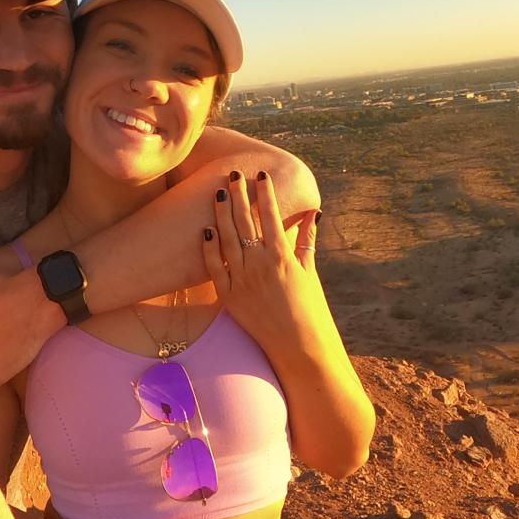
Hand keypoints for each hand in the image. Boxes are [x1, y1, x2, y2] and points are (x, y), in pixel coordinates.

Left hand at [201, 171, 325, 349]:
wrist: (297, 344)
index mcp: (282, 255)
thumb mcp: (310, 271)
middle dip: (238, 195)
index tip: (260, 174)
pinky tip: (206, 229)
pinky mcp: (229, 295)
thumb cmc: (309, 308)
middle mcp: (260, 263)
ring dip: (221, 213)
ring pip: (226, 238)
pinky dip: (209, 248)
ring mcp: (242, 279)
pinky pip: (215, 267)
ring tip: (218, 193)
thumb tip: (313, 213)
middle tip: (234, 174)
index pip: (270, 214)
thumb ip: (307, 240)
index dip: (264, 192)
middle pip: (244, 221)